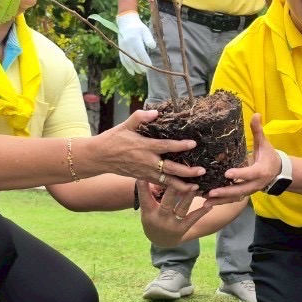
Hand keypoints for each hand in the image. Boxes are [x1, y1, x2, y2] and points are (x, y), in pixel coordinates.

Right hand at [80, 110, 202, 187]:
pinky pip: (160, 184)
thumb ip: (140, 117)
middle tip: (202, 171)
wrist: (100, 157)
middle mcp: (146, 162)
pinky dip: (172, 188)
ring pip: (166, 181)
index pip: (165, 147)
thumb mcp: (125, 125)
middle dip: (187, 171)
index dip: (180, 146)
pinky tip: (183, 189)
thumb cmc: (113, 139)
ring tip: (196, 186)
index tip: (193, 144)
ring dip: (182, 185)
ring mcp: (145, 172)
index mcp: (144, 147)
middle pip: (170, 169)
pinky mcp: (143, 178)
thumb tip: (155, 112)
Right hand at [117, 12, 157, 75]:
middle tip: (146, 71)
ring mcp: (122, 47)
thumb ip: (149, 39)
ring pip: (128, 60)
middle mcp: (127, 44)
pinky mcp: (120, 49)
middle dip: (140, 66)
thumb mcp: (145, 30)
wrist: (126, 23)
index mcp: (134, 39)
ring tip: (140, 72)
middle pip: (134, 58)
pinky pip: (122, 60)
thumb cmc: (138, 27)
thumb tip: (153, 47)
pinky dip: (127, 67)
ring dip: (134, 68)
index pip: (140, 52)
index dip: (145, 60)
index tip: (150, 66)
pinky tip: (132, 72)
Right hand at [138, 181, 214, 246]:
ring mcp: (172, 224)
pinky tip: (209, 205)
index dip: (143, 188)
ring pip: (181, 209)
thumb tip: (144, 174)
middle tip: (179, 179)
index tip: (143, 176)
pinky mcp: (183, 229)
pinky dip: (201, 212)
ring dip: (189, 198)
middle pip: (166, 203)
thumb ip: (147, 194)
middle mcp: (160, 218)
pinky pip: (193, 219)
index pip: (145, 198)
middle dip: (172, 191)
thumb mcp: (147, 209)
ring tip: (196, 187)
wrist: (160, 240)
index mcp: (148, 212)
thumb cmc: (153, 218)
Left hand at [208, 113, 279, 200]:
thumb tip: (256, 114)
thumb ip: (258, 131)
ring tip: (206, 201)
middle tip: (211, 192)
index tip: (227, 173)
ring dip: (221, 200)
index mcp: (261, 171)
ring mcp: (250, 191)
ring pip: (235, 198)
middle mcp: (255, 184)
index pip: (250, 174)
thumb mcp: (265, 143)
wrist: (277, 172)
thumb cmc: (269, 156)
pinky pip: (233, 200)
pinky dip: (221, 202)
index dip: (239, 174)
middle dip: (226, 192)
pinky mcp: (244, 193)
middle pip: (240, 190)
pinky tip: (207, 203)